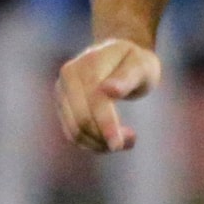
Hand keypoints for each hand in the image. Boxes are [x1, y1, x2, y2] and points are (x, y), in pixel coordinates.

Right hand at [56, 38, 161, 153]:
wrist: (118, 59)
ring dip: (100, 143)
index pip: (95, 100)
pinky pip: (73, 135)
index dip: (106, 124)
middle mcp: (68, 76)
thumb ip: (127, 77)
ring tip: (127, 140)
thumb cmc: (135, 63)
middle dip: (105, 136)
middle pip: (82, 119)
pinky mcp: (62, 107)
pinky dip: (93, 144)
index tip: (118, 145)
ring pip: (75, 131)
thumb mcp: (141, 66)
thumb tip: (109, 90)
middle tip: (132, 139)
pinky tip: (113, 139)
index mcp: (88, 63)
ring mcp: (62, 92)